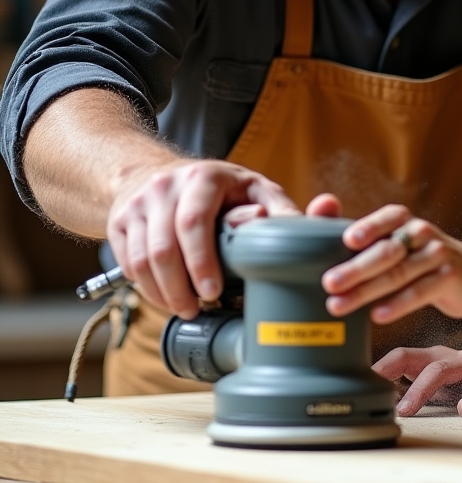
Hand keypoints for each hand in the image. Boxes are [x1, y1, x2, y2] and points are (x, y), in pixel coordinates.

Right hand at [107, 160, 319, 317]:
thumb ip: (283, 209)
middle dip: (181, 286)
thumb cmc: (220, 188)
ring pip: (142, 260)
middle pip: (164, 247)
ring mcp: (138, 204)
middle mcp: (166, 187)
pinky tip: (166, 299)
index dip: (203, 261)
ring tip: (185, 309)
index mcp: (205, 177)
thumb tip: (321, 215)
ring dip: (162, 293)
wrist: (156, 172)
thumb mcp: (255, 189)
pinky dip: (146, 289)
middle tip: (199, 309)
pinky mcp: (118, 222)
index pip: (195, 222)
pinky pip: (128, 264)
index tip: (215, 292)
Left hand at [322, 205, 461, 323]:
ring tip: (339, 305)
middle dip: (355, 267)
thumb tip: (320, 262)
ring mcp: (438, 253)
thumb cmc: (426, 265)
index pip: (385, 219)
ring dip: (366, 290)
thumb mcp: (403, 250)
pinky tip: (377, 316)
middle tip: (328, 283)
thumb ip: (370, 251)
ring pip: (399, 272)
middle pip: (386, 250)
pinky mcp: (450, 278)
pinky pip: (421, 291)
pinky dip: (398, 304)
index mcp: (406, 221)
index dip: (367, 227)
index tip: (346, 240)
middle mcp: (422, 232)